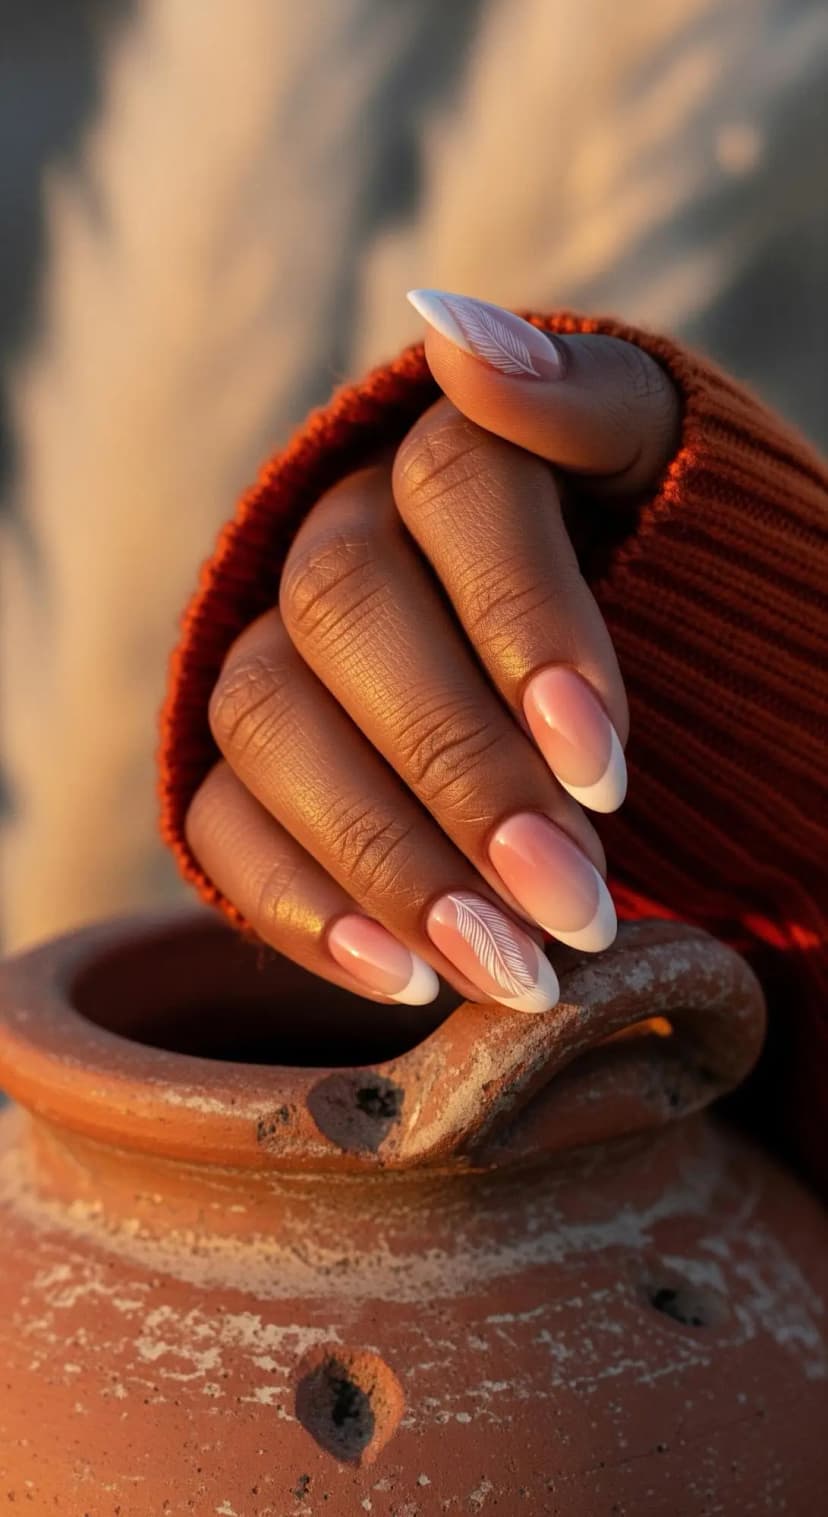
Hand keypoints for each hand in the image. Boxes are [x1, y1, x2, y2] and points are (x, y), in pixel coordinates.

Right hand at [186, 292, 679, 1012]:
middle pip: (348, 619)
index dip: (521, 627)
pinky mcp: (236, 761)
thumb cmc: (656, 568)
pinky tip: (402, 979)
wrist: (610, 668)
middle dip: (462, 772)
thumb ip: (581, 405)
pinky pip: (219, 823)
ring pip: (271, 725)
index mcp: (445, 447)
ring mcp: (271, 649)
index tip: (606, 770)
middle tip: (574, 906)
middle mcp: (333, 536)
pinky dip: (301, 906)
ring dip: (386, 857)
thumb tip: (452, 338)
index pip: (456, 496)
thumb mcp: (659, 472)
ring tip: (507, 969)